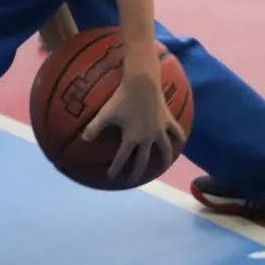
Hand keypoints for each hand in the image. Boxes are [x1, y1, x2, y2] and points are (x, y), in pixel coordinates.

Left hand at [82, 62, 184, 182]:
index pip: (122, 158)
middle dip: (137, 172)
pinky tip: (180, 141)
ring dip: (164, 160)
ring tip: (164, 167)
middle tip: (133, 180)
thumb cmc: (121, 98)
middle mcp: (147, 138)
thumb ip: (94, 127)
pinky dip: (179, 137)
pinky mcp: (168, 120)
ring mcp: (159, 130)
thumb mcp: (105, 113)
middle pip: (143, 160)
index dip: (115, 169)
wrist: (141, 83)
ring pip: (165, 149)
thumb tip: (84, 140)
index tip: (111, 177)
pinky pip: (176, 131)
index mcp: (131, 138)